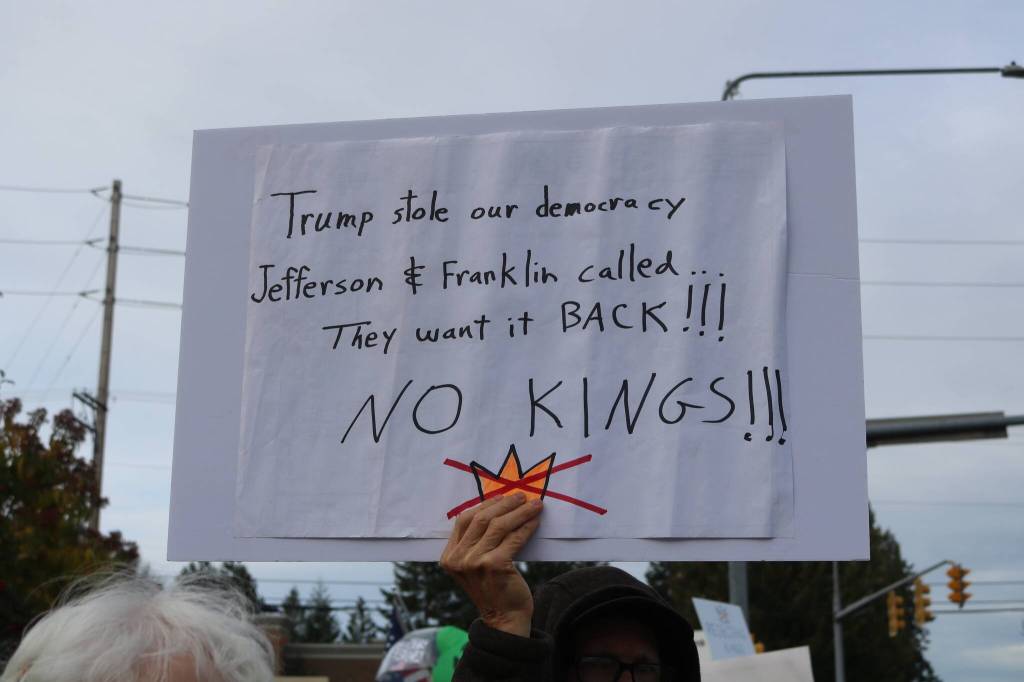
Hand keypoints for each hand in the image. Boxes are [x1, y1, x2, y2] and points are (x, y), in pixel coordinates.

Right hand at [441, 493, 542, 637]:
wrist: (503, 619)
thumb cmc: (492, 589)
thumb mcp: (473, 566)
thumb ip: (475, 543)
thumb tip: (496, 508)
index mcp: (449, 557)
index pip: (463, 520)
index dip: (484, 505)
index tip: (502, 497)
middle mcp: (458, 559)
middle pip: (481, 519)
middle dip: (504, 504)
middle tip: (522, 496)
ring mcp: (474, 562)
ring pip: (498, 525)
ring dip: (519, 512)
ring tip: (534, 505)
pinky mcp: (494, 565)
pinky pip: (513, 538)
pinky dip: (526, 527)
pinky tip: (535, 522)